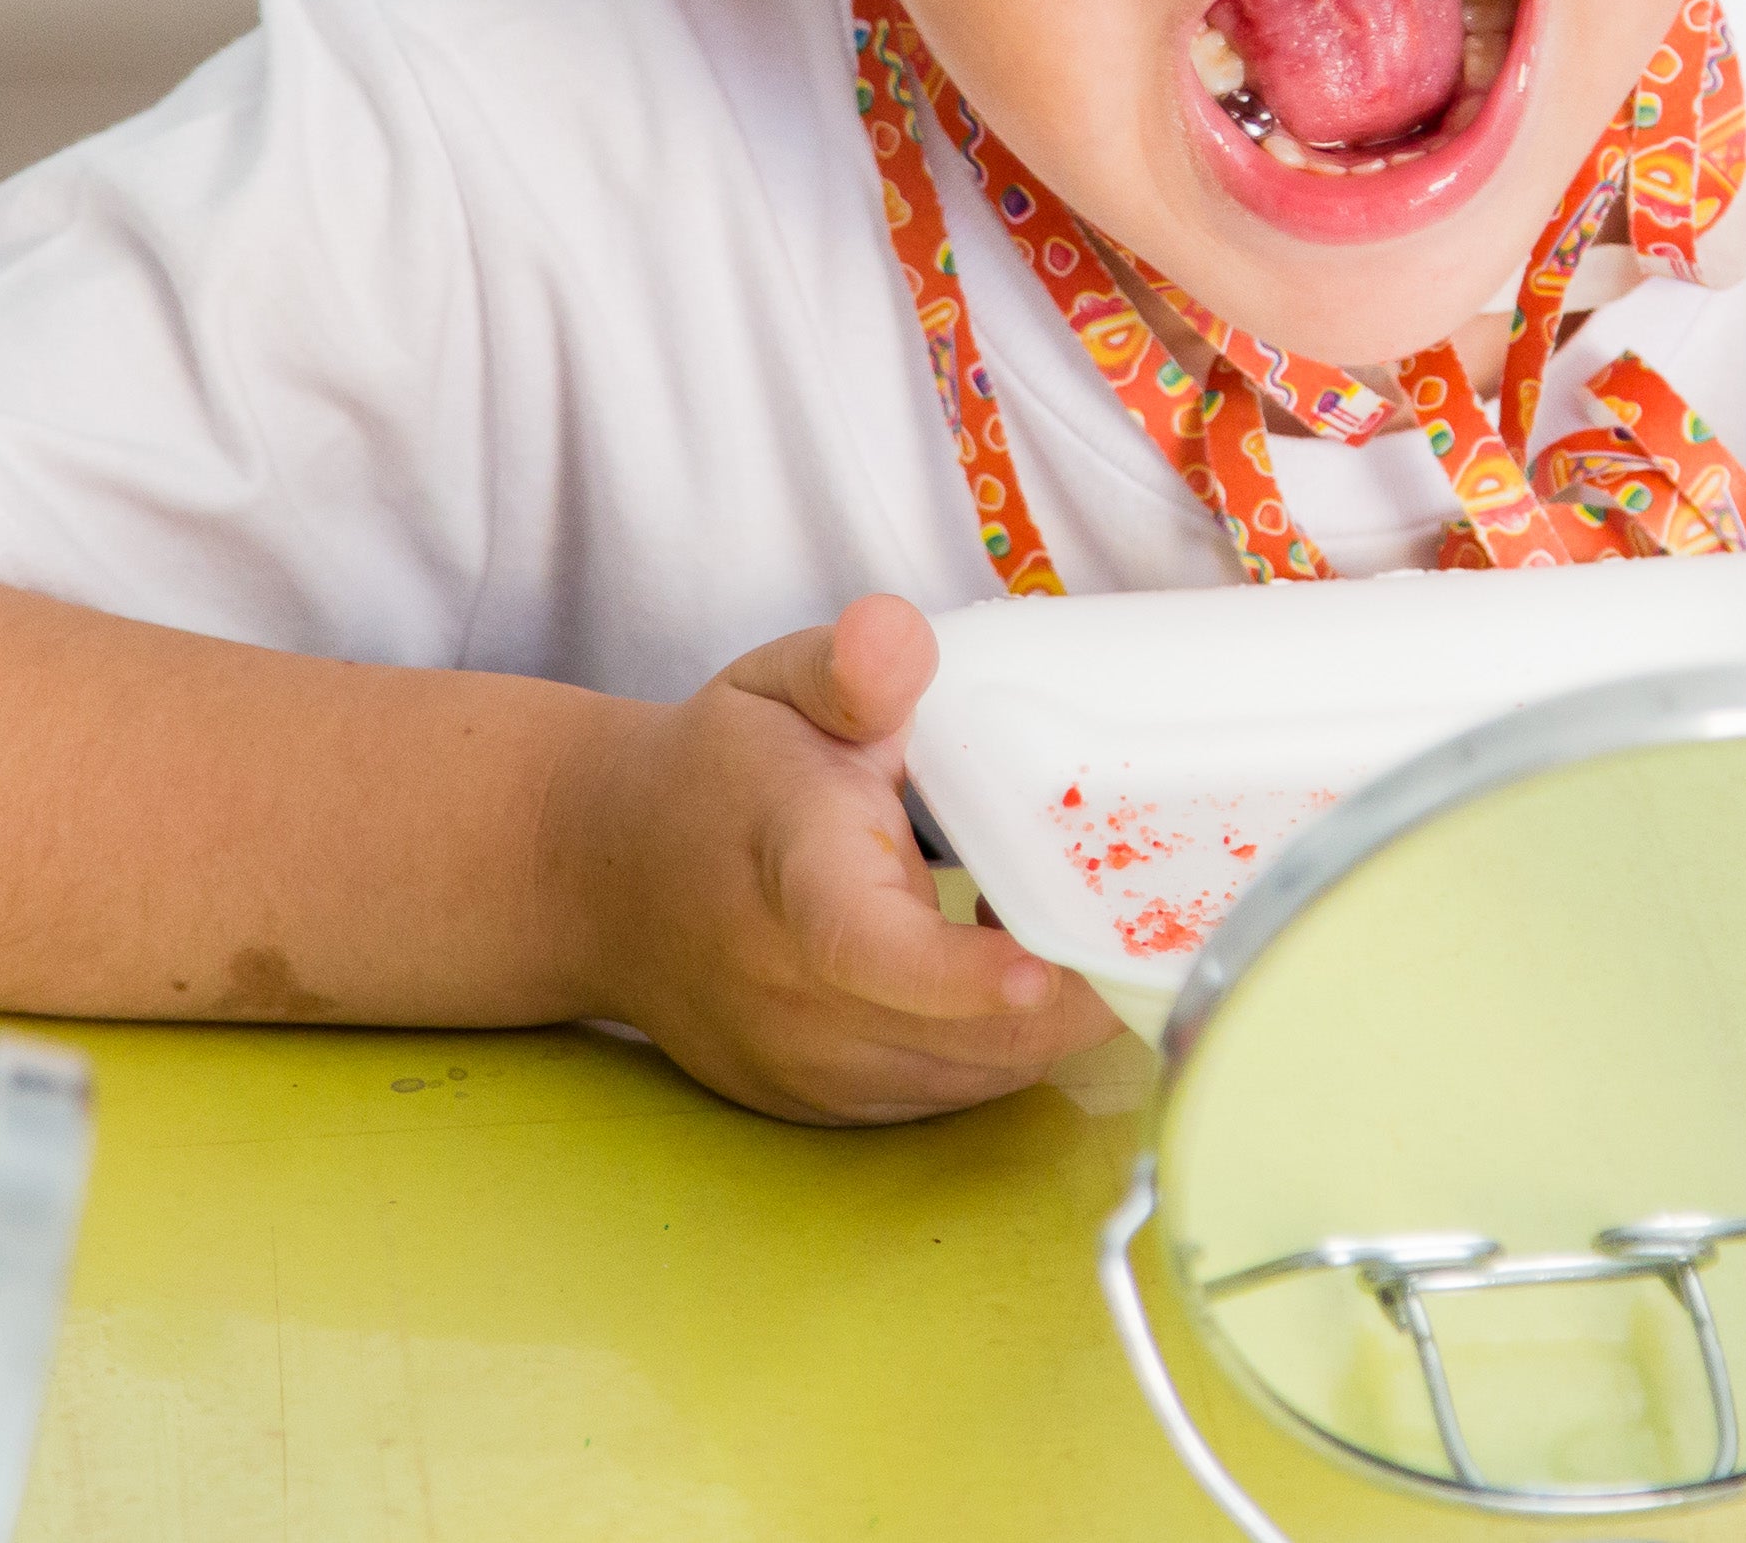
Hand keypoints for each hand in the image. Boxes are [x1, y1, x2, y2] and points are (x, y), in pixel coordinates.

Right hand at [549, 595, 1118, 1122]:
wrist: (601, 876)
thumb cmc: (716, 774)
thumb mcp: (777, 689)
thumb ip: (850, 666)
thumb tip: (900, 638)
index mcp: (793, 884)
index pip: (869, 950)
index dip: (962, 975)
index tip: (1041, 966)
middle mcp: (794, 1001)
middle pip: (963, 1035)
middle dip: (1076, 990)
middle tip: (1144, 915)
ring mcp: (808, 1069)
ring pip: (973, 1077)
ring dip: (1050, 1021)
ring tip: (1080, 929)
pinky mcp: (825, 1107)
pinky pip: (948, 1094)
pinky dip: (1003, 1046)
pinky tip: (1024, 975)